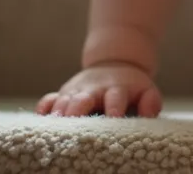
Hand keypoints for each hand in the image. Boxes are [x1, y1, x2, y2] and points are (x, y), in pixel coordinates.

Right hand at [36, 62, 163, 116]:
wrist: (115, 64)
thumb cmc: (131, 86)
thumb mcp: (147, 90)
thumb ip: (150, 102)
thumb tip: (149, 114)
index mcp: (116, 88)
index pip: (115, 98)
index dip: (114, 108)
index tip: (113, 118)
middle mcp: (93, 89)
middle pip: (82, 99)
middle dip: (78, 111)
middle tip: (74, 126)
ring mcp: (76, 91)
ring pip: (63, 100)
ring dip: (59, 113)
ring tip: (55, 127)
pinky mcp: (63, 93)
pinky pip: (48, 99)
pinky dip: (44, 108)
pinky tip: (41, 118)